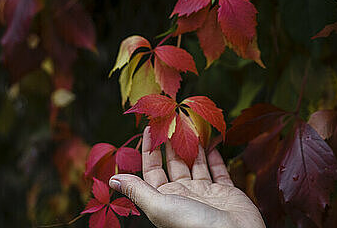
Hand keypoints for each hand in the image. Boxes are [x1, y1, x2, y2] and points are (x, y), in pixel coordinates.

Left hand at [109, 128, 264, 227]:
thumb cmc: (194, 225)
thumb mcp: (161, 206)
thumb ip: (138, 191)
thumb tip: (111, 179)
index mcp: (165, 199)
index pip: (152, 170)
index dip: (150, 149)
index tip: (150, 127)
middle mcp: (183, 195)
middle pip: (174, 163)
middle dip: (172, 142)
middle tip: (172, 119)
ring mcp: (205, 193)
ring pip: (196, 164)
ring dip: (193, 145)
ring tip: (190, 124)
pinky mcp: (225, 192)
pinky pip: (219, 170)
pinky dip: (215, 156)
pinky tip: (211, 141)